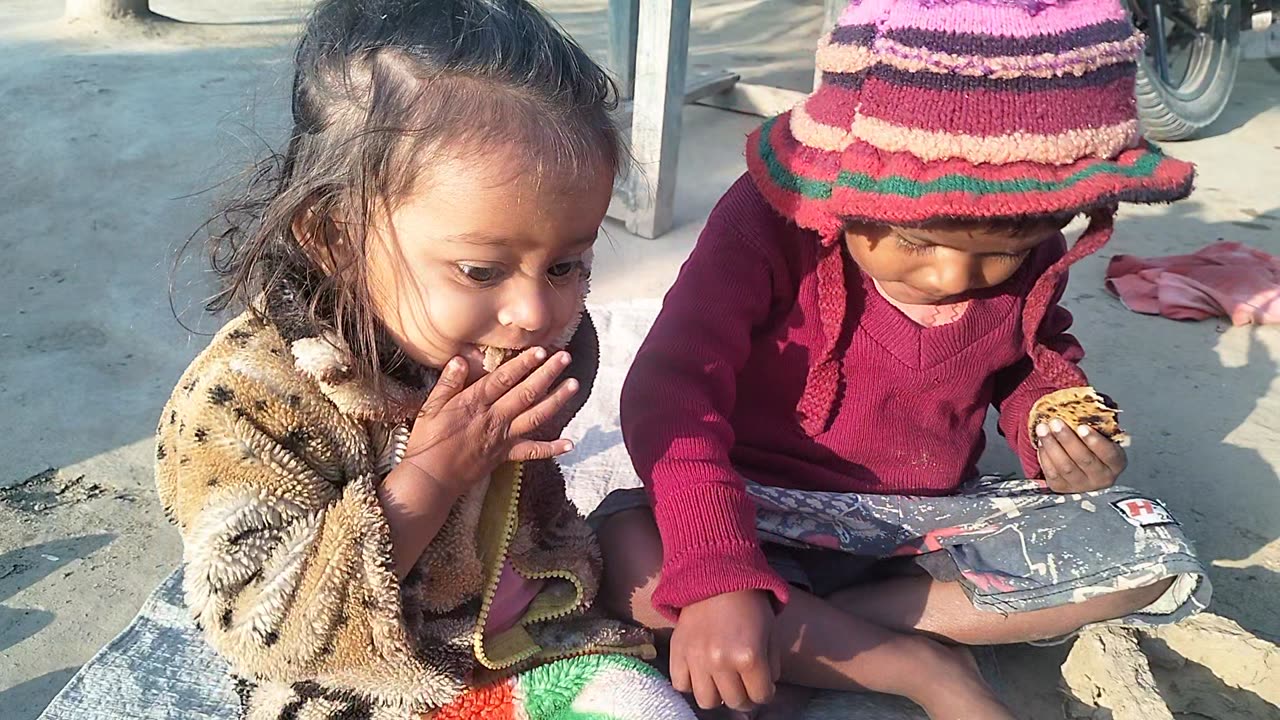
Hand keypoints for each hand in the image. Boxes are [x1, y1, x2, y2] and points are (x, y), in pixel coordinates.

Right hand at [404, 347, 578, 496]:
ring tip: (573, 385)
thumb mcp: (431, 407)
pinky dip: (552, 448)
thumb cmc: (428, 440)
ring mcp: (503, 437)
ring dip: (556, 401)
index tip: (540, 350)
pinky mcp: (506, 455)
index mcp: (475, 403)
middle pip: (525, 393)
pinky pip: (532, 452)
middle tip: (565, 358)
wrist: (432, 477)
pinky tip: (570, 443)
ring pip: (535, 417)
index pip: (503, 379)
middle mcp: (494, 418)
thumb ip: (448, 383)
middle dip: (547, 374)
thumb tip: (460, 359)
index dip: (522, 364)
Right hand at [669, 590, 779, 712]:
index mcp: (749, 656)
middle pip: (735, 701)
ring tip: (721, 681)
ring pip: (707, 701)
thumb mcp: (771, 632)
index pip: (762, 696)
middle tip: (743, 684)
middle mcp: (721, 662)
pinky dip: (691, 683)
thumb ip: (771, 665)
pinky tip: (701, 672)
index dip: (765, 692)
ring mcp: (696, 659)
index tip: (762, 684)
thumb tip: (765, 690)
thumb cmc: (749, 603)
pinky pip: (681, 684)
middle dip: (744, 696)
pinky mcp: (677, 652)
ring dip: (717, 694)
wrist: (715, 575)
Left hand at [1036, 418, 1126, 491]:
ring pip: (1065, 467)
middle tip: (1056, 423)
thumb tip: (1086, 406)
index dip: (1095, 441)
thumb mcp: (1103, 436)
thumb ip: (1098, 426)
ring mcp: (1081, 485)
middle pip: (1084, 459)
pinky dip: (1045, 456)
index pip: (1109, 454)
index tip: (1082, 427)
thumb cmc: (1094, 446)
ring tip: (1043, 429)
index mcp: (1116, 463)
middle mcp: (1101, 478)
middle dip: (1067, 439)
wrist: (1083, 467)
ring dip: (1052, 445)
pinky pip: (1051, 473)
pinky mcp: (1062, 488)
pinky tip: (1042, 442)